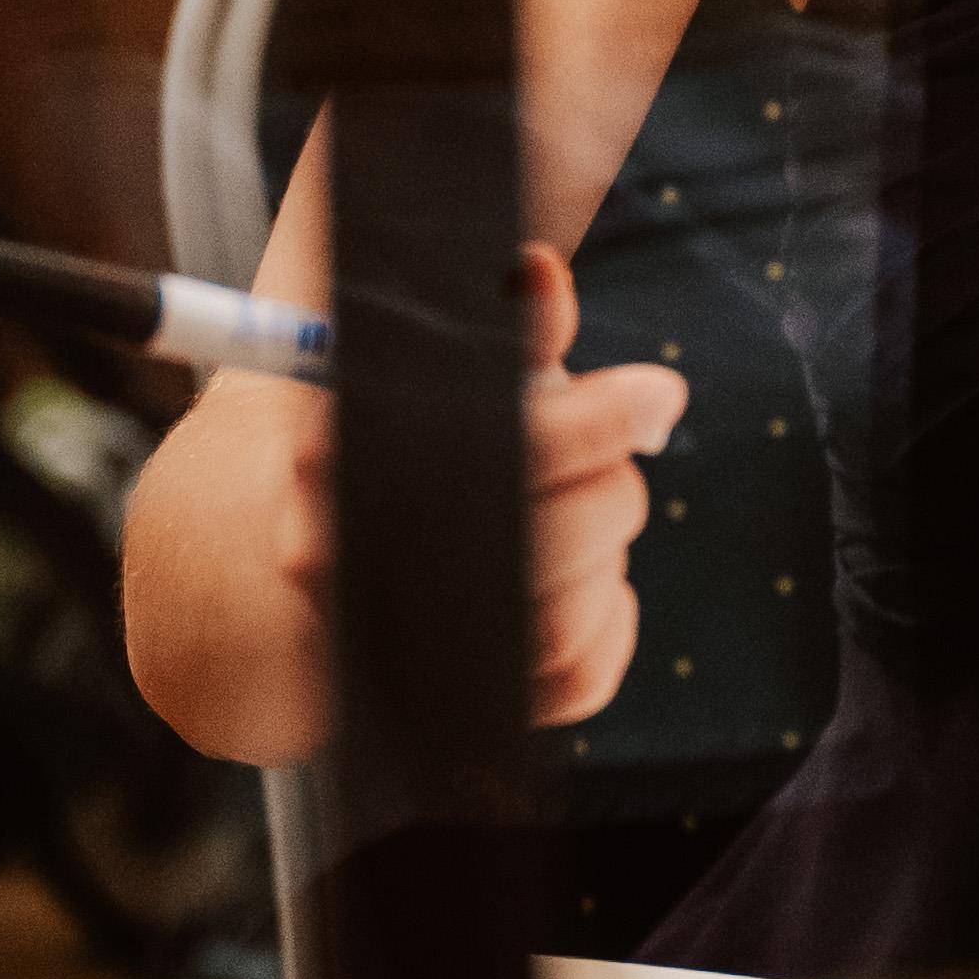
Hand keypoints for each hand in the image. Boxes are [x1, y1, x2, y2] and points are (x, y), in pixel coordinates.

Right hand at [252, 245, 689, 731]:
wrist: (317, 561)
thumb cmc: (408, 444)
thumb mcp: (444, 374)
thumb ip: (503, 332)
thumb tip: (538, 271)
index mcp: (338, 453)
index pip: (515, 442)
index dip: (606, 416)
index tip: (661, 393)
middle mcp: (344, 558)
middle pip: (549, 539)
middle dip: (612, 493)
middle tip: (619, 464)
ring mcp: (385, 645)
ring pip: (559, 623)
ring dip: (607, 565)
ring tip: (591, 523)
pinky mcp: (441, 707)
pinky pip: (573, 684)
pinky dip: (610, 626)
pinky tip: (591, 586)